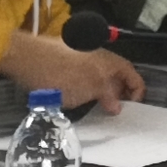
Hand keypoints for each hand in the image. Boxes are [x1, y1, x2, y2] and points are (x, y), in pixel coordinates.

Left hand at [0, 32, 143, 114]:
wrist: (29, 60)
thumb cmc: (64, 74)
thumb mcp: (92, 90)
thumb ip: (108, 97)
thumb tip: (117, 106)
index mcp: (110, 61)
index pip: (133, 74)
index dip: (137, 90)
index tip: (132, 106)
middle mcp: (100, 56)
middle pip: (117, 75)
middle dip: (120, 92)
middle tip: (116, 110)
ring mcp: (82, 58)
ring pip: (100, 76)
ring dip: (103, 91)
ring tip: (98, 107)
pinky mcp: (67, 62)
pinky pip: (85, 76)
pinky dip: (88, 88)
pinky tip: (79, 98)